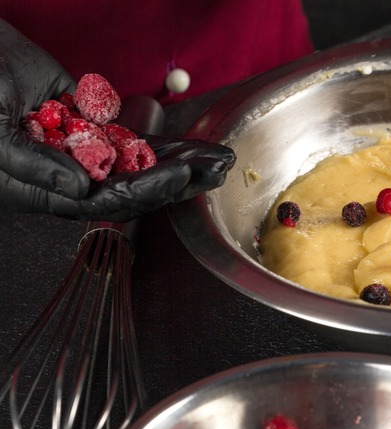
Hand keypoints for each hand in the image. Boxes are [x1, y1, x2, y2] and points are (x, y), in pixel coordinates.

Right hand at [0, 19, 235, 221]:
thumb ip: (33, 166)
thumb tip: (80, 190)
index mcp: (44, 191)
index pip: (106, 200)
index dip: (147, 190)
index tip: (181, 174)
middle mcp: (71, 177)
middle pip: (135, 188)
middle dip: (179, 182)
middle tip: (217, 172)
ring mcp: (86, 152)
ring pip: (141, 164)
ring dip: (182, 163)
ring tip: (218, 160)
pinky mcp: (95, 128)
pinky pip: (136, 140)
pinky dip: (166, 143)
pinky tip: (195, 147)